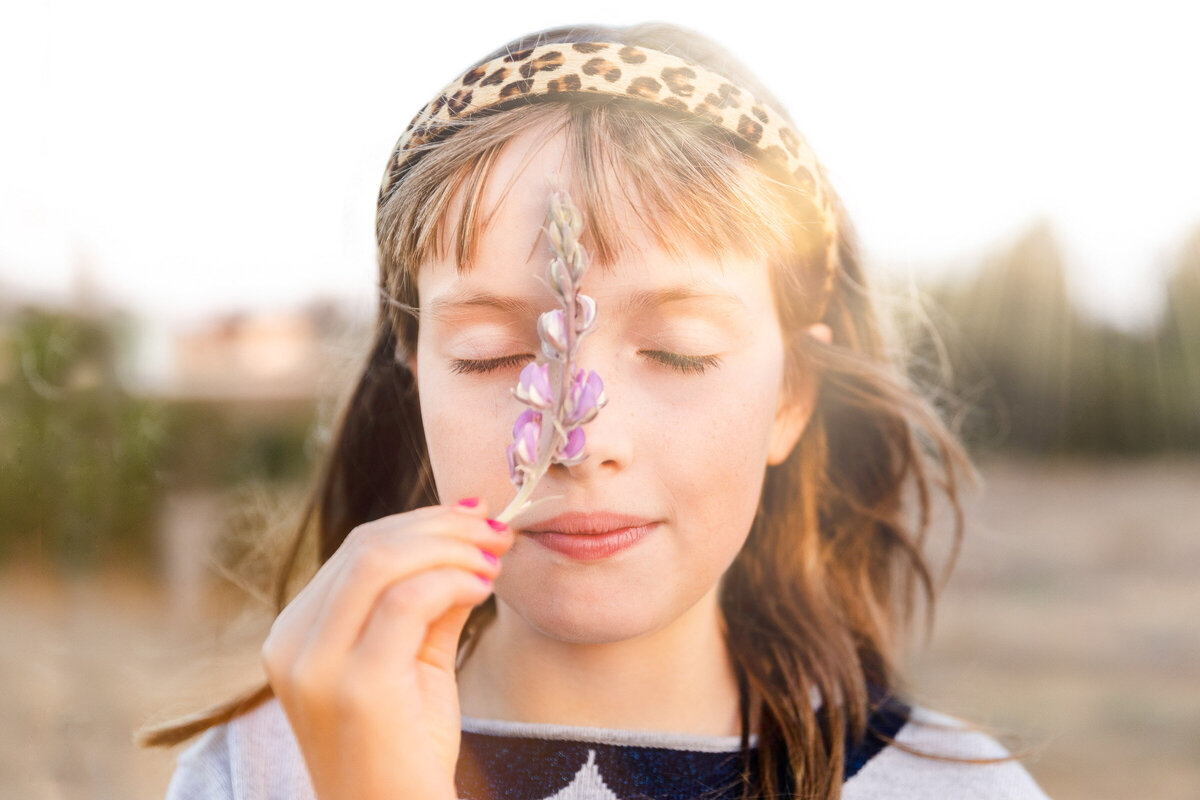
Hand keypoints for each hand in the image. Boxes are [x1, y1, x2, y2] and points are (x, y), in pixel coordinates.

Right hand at [261, 498, 510, 799]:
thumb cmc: (407, 753)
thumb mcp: (416, 663)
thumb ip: (431, 601)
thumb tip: (469, 537)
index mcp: (296, 635)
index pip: (357, 549)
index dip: (423, 523)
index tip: (477, 519)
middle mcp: (293, 646)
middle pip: (367, 545)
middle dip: (442, 526)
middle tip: (498, 530)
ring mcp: (317, 667)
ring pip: (380, 561)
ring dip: (451, 547)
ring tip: (495, 558)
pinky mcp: (357, 686)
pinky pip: (407, 600)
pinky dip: (453, 579)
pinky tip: (482, 588)